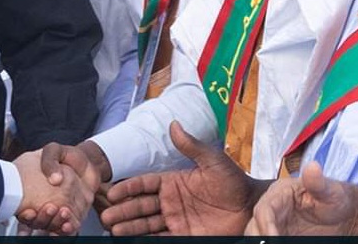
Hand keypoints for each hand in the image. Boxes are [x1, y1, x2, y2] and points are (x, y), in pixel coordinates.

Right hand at [13, 145, 98, 234]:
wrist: (88, 160)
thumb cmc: (67, 156)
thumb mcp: (54, 150)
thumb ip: (50, 160)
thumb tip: (55, 179)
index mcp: (35, 191)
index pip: (25, 209)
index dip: (24, 214)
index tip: (28, 212)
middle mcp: (45, 204)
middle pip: (38, 221)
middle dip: (42, 219)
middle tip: (49, 208)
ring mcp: (60, 210)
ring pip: (53, 226)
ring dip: (55, 225)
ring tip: (62, 214)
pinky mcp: (75, 214)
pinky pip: (69, 227)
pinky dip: (68, 229)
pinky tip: (68, 225)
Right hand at [100, 121, 262, 235]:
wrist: (251, 207)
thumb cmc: (234, 181)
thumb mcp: (212, 161)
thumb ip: (191, 146)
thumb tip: (174, 124)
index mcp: (173, 181)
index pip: (144, 184)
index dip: (128, 188)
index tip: (112, 192)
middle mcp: (170, 201)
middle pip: (140, 205)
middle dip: (122, 210)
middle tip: (106, 216)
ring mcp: (176, 220)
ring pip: (146, 224)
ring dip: (129, 226)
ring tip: (113, 230)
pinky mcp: (183, 236)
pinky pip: (160, 238)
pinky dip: (144, 238)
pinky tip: (130, 239)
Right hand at [244, 162, 356, 235]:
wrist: (342, 214)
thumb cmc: (334, 198)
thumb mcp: (329, 190)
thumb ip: (318, 182)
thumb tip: (313, 166)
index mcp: (279, 193)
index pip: (264, 209)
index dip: (266, 225)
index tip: (273, 239)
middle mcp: (273, 208)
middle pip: (254, 225)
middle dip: (259, 238)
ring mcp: (275, 224)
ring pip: (257, 235)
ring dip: (261, 243)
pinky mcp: (280, 234)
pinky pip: (269, 241)